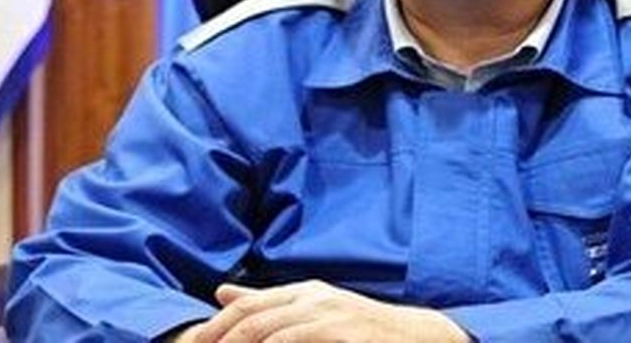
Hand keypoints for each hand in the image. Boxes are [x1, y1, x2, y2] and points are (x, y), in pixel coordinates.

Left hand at [174, 280, 470, 342]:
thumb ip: (268, 303)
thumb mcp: (314, 312)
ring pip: (268, 330)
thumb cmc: (362, 329)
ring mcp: (329, 313)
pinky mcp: (344, 331)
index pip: (246, 305)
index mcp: (303, 292)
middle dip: (218, 339)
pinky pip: (296, 340)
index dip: (215, 327)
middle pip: (251, 317)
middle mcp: (313, 297)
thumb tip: (222, 293)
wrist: (416, 336)